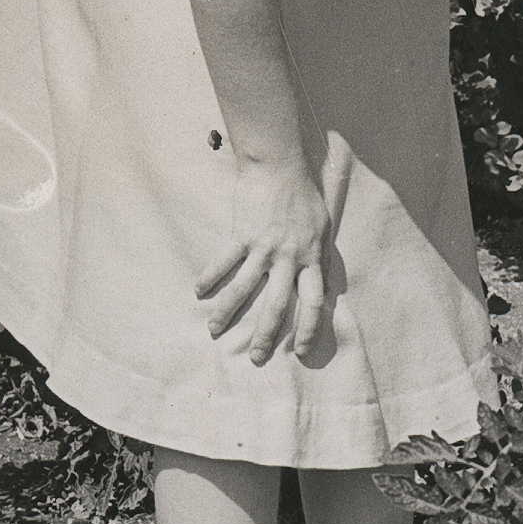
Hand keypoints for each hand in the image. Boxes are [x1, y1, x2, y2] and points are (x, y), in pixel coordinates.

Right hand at [194, 157, 330, 365]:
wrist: (280, 167)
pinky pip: (223, 261)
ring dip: (228, 312)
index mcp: (311, 258)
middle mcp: (288, 258)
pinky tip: (199, 292)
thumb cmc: (304, 197)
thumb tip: (323, 288)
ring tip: (214, 329)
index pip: (314, 303)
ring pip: (244, 289)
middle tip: (257, 356)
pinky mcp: (241, 235)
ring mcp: (263, 247)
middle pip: (277, 305)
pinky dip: (210, 277)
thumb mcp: (323, 229)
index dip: (310, 329)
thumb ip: (320, 259)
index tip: (303, 350)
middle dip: (266, 335)